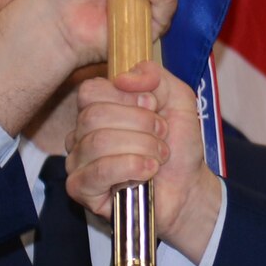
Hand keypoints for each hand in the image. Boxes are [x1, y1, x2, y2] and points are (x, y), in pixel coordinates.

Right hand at [66, 61, 223, 262]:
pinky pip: (98, 171)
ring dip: (141, 148)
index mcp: (98, 108)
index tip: (153, 108)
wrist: (188, 187)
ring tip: (158, 157)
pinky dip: (130, 167)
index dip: (128, 98)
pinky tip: (148, 172)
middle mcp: (81, 132)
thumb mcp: (177, 98)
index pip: (91, 90)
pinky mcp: (80, 189)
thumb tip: (123, 77)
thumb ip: (154, 75)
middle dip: (140, 125)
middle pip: (94, 115)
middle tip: (162, 137)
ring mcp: (77, 161)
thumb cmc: (178, 145)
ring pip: (98, 142)